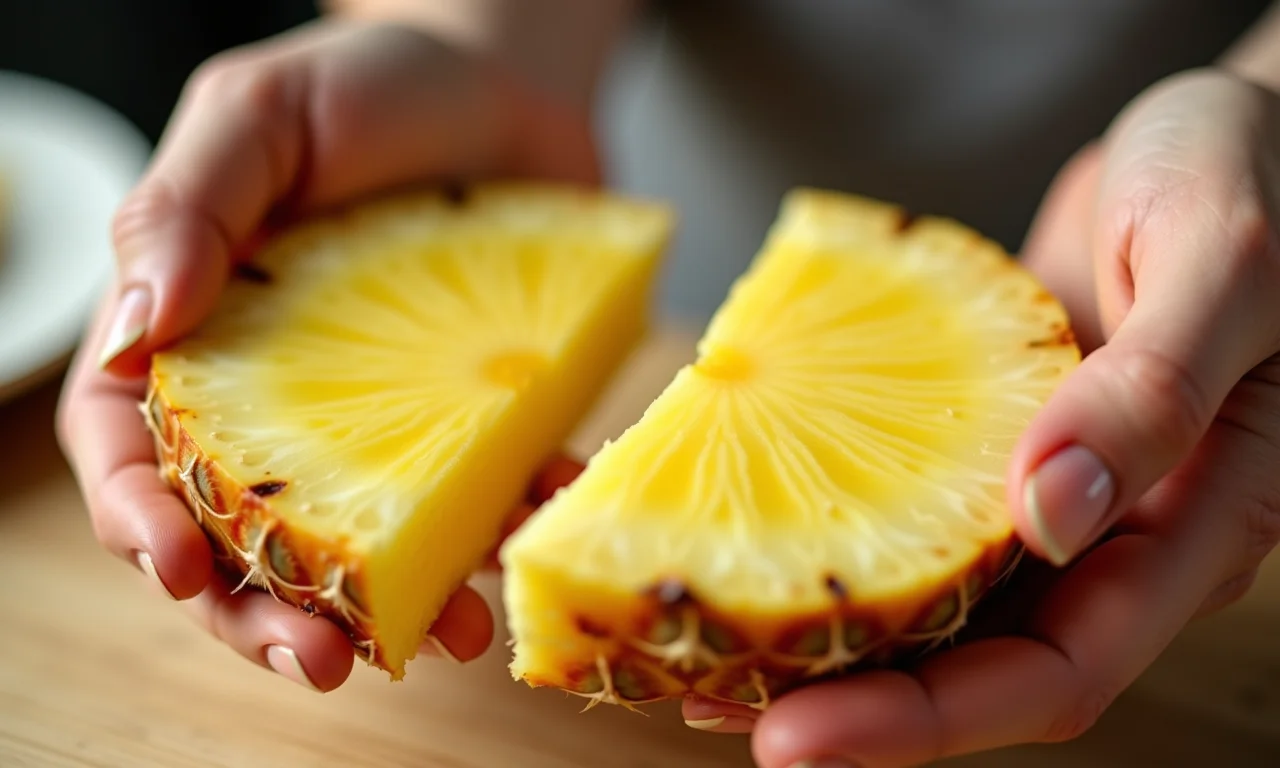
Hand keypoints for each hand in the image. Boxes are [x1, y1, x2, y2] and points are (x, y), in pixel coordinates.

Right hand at [55, 18, 597, 691]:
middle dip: (265, 611)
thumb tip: (134, 327)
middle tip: (317, 661)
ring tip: (448, 636)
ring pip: (366, 540)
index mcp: (199, 333)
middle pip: (243, 532)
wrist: (509, 80)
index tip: (177, 567)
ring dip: (396, 605)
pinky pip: (485, 491)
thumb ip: (188, 209)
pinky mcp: (477, 414)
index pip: (131, 445)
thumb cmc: (372, 84)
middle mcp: (281, 395)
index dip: (140, 516)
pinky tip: (534, 534)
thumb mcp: (261, 115)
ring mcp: (387, 416)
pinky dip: (507, 526)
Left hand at [683, 68, 1279, 766]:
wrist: (1221, 137)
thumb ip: (1151, 393)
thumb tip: (1048, 515)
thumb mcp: (1219, 266)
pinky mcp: (992, 443)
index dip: (926, 722)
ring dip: (825, 635)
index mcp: (1192, 527)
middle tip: (714, 707)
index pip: (1054, 671)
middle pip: (975, 666)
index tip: (796, 741)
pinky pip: (911, 508)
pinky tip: (749, 532)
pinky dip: (836, 533)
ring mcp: (1047, 493)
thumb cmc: (1250, 181)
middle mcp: (1115, 537)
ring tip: (697, 646)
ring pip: (933, 602)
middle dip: (850, 704)